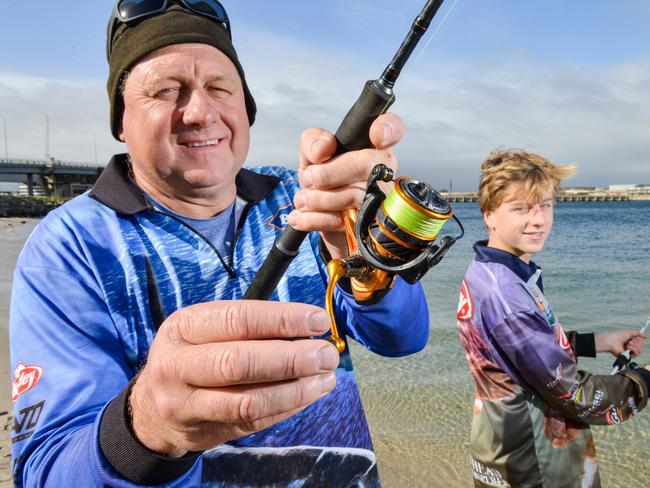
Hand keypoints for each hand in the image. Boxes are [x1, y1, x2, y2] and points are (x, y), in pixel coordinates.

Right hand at [129, 300, 338, 456]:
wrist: (151, 409)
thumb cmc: (192, 355)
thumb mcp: (205, 329)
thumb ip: (250, 325)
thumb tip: (310, 325)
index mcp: (182, 328)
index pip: (238, 320)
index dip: (283, 320)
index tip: (318, 321)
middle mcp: (177, 366)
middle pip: (241, 362)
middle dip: (293, 358)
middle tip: (326, 354)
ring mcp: (186, 405)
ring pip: (249, 401)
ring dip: (297, 389)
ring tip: (326, 377)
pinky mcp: (204, 433)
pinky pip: (254, 422)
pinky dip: (288, 407)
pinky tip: (310, 393)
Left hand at [290, 113, 403, 258]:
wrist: (321, 218)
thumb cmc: (323, 181)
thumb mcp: (311, 156)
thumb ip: (313, 141)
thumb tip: (323, 148)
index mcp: (373, 149)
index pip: (393, 131)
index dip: (389, 129)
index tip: (376, 134)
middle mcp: (383, 173)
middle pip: (368, 163)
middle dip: (329, 172)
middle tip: (309, 177)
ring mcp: (379, 202)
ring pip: (353, 196)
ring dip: (317, 198)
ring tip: (303, 198)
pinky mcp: (366, 227)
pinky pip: (339, 221)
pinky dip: (312, 218)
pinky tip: (301, 216)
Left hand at [595, 330, 645, 356]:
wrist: (611, 341)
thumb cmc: (617, 336)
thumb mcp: (628, 333)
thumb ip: (637, 333)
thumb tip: (645, 336)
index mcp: (630, 341)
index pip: (640, 342)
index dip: (640, 340)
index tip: (637, 337)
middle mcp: (630, 347)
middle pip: (641, 346)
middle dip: (637, 342)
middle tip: (631, 340)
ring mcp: (629, 352)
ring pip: (640, 350)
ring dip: (635, 345)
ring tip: (628, 343)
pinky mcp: (628, 356)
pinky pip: (636, 353)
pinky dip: (633, 349)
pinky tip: (628, 347)